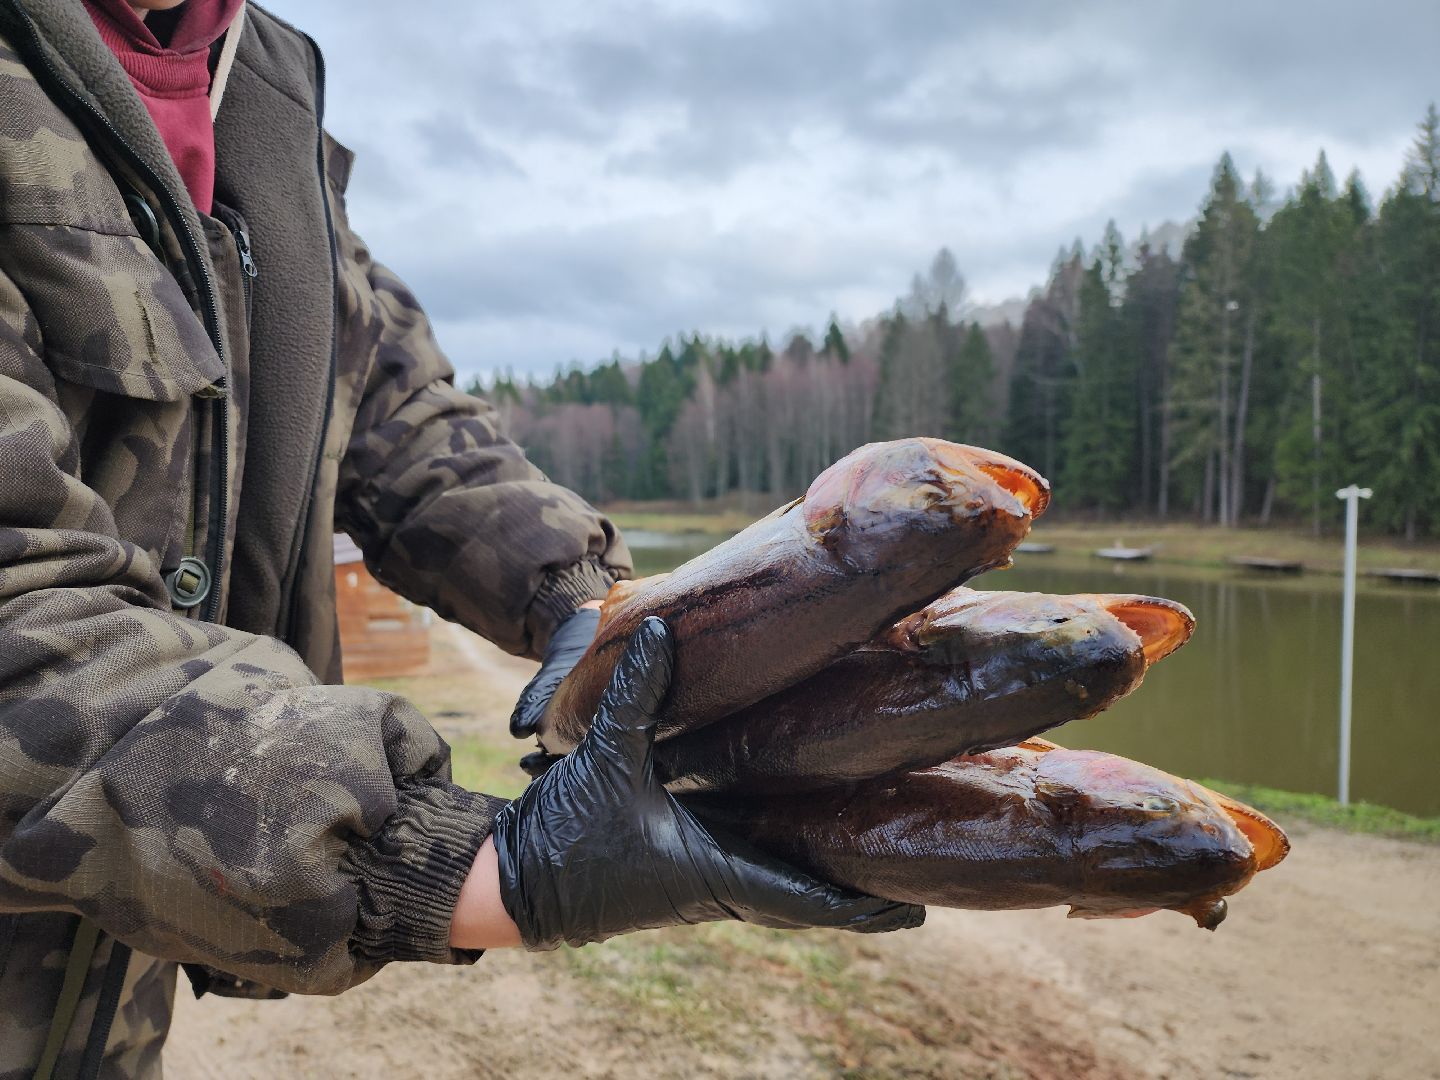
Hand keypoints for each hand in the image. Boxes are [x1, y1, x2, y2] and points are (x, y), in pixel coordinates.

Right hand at [491, 617, 924, 949]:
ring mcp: (702, 883)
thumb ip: (637, 691)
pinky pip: (752, 870)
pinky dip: (787, 859)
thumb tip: (667, 628)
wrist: (516, 881)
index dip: (862, 905)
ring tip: (873, 854)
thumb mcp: (605, 754)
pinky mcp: (684, 872)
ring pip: (781, 884)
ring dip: (824, 876)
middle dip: (859, 895)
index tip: (912, 908)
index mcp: (712, 871)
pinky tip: (801, 829)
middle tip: (914, 885)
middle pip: (807, 898)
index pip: (805, 897)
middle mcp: (718, 885)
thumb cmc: (564, 833)